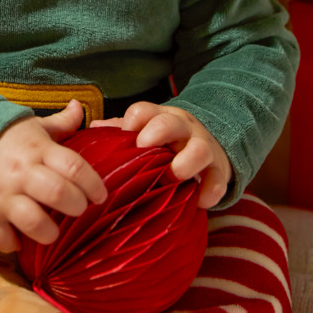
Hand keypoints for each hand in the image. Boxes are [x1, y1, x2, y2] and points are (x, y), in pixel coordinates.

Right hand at [0, 100, 107, 252]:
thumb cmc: (8, 138)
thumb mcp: (34, 126)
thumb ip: (62, 122)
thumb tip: (80, 106)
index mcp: (38, 149)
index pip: (74, 166)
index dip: (93, 184)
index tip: (100, 195)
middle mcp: (21, 172)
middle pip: (58, 193)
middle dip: (77, 206)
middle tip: (79, 209)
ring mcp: (2, 195)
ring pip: (32, 221)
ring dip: (49, 232)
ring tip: (53, 232)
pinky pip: (1, 239)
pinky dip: (12, 245)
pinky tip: (19, 240)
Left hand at [92, 101, 230, 208]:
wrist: (209, 145)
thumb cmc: (166, 142)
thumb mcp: (146, 131)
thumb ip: (120, 132)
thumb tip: (93, 128)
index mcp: (159, 118)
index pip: (143, 111)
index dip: (131, 123)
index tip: (126, 138)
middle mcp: (182, 128)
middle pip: (170, 123)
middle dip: (156, 135)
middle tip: (144, 151)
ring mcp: (203, 147)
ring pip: (199, 149)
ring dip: (185, 163)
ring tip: (172, 177)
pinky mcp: (219, 169)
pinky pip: (219, 180)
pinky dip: (210, 191)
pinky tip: (198, 201)